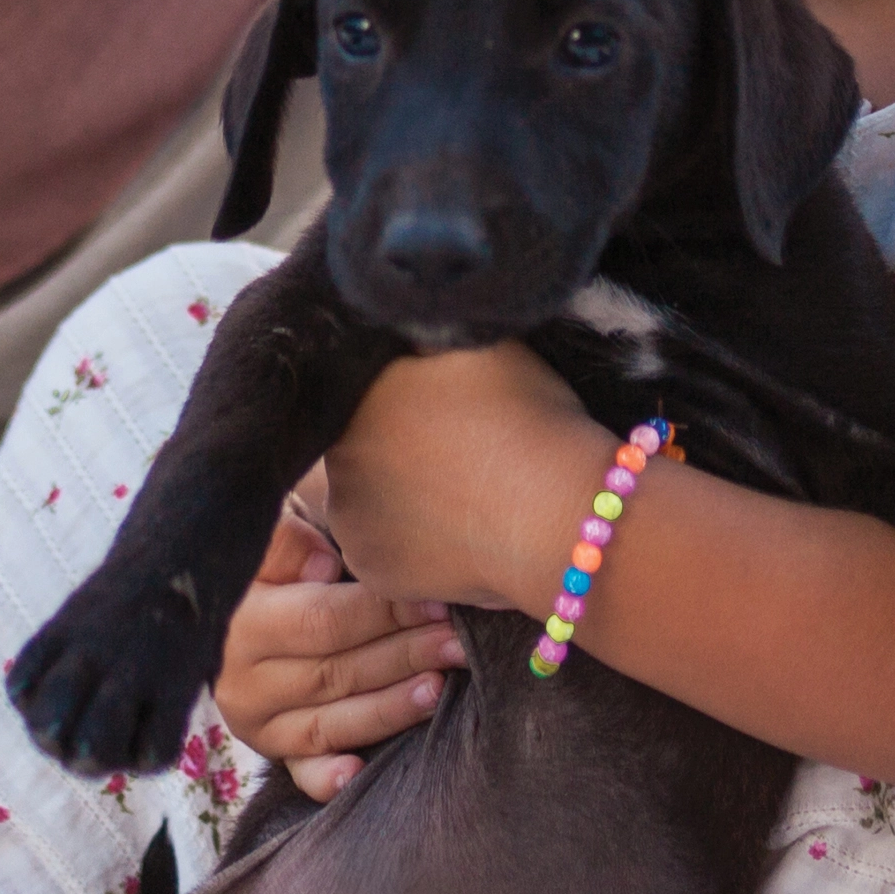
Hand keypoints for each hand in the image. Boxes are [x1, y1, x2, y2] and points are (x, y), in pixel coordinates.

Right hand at [212, 490, 468, 799]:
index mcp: (239, 622)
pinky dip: (328, 776)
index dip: (383, 612)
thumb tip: (324, 566)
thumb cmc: (273, 557)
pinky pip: (301, 770)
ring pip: (330, 721)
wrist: (229, 603)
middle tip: (459, 642)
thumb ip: (288, 541)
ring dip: (390, 707)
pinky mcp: (272, 748)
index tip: (438, 599)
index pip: (322, 621)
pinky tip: (359, 773)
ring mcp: (256, 721)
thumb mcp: (271, 530)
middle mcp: (241, 679)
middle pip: (336, 672)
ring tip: (440, 689)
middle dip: (404, 655)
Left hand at [304, 342, 621, 615]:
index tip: (448, 406)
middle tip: (458, 451)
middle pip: (364, 446)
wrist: (559, 512)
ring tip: (461, 495)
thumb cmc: (527, 417)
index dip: (409, 397)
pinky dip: (416, 545)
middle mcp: (335, 459)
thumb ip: (431, 329)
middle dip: (399, 446)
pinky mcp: (373, 572)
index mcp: (355, 395)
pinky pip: (390, 551)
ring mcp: (350, 520)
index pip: (367, 390)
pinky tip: (457, 532)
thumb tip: (410, 322)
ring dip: (402, 496)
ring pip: (372, 499)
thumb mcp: (481, 341)